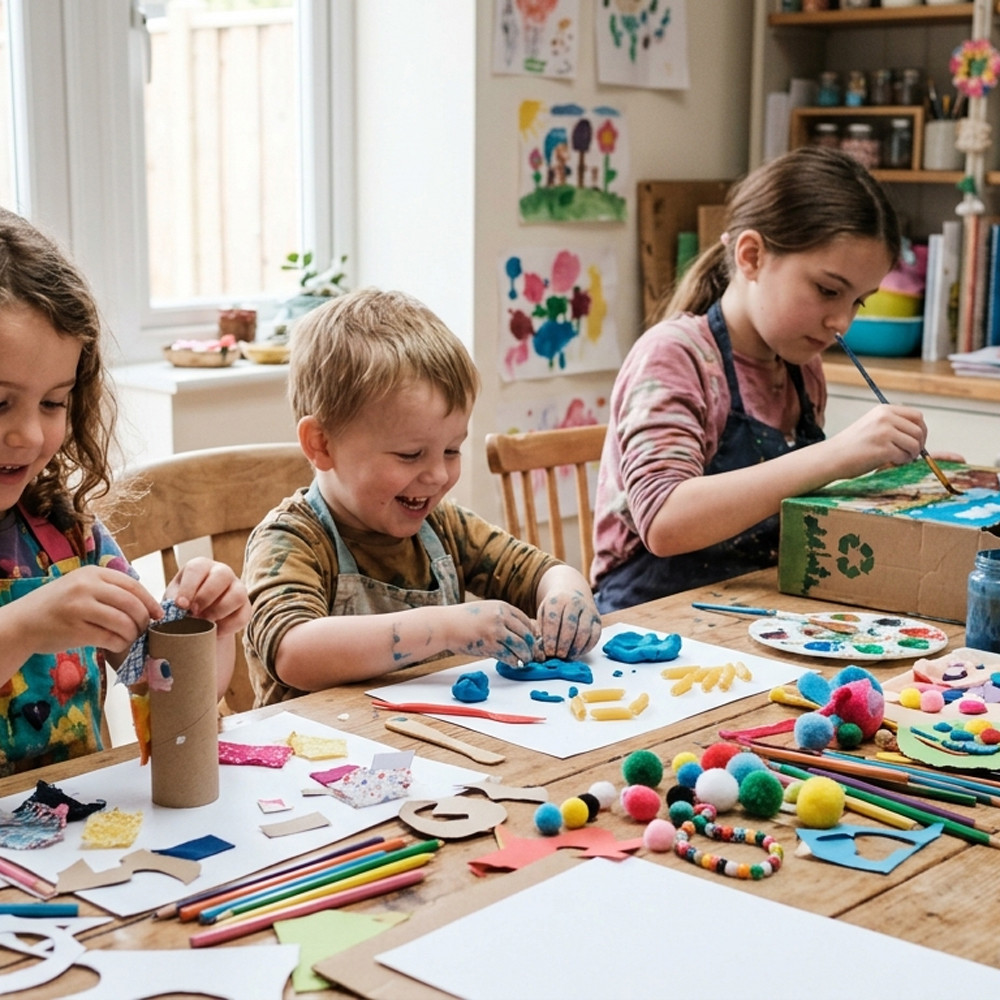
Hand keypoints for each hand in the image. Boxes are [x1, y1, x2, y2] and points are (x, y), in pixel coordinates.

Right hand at [7, 565, 160, 655]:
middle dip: (144, 619)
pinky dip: (121, 644)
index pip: (132, 585)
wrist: (22, 623)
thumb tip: (145, 602)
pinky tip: (119, 645)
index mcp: (92, 573)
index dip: (150, 601)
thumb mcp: (80, 586)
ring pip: (123, 622)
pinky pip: (110, 638)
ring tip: (131, 638)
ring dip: (133, 634)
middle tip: (145, 629)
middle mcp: (86, 587)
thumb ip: (108, 589)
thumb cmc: (57, 606)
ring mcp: (80, 608)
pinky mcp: (75, 630)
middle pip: (131, 603)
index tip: (158, 614)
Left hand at [164, 557, 249, 638]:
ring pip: (237, 595)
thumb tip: (171, 612)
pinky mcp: (245, 607)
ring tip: (205, 623)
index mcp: (201, 566)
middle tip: (194, 613)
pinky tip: (215, 631)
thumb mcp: (172, 602)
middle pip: (222, 575)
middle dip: (206, 596)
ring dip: (219, 611)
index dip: (189, 587)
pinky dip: (228, 627)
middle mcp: (222, 572)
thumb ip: (170, 605)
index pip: (197, 568)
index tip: (181, 605)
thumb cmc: (182, 607)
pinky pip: (242, 616)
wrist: (196, 623)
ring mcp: (237, 588)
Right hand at [447, 601, 538, 668]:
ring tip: (525, 661)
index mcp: (502, 607)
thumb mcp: (486, 610)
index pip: (526, 621)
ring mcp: (495, 630)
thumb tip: (519, 630)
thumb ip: (502, 617)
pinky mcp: (488, 645)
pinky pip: (508, 655)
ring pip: (520, 646)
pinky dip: (513, 661)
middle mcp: (501, 617)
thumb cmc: (463, 619)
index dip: (532, 633)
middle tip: (533, 654)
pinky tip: (513, 664)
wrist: (444, 625)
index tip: (533, 642)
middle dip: (532, 646)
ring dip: (525, 656)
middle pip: (526, 634)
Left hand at [536, 589, 602, 659]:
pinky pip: (594, 636)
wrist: (573, 593)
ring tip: (566, 656)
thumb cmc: (554, 608)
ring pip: (584, 632)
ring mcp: (588, 611)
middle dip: (563, 645)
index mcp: (558, 600)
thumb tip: (540, 649)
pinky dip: (585, 648)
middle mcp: (575, 603)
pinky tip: (576, 653)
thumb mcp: (543, 613)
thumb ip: (540, 629)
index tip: (548, 651)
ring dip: (575, 648)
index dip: (550, 639)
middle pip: (570, 626)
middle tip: (557, 656)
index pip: (553, 621)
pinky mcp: (598, 620)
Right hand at [827, 403, 926, 478]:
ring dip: (910, 455)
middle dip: (919, 444)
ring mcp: (884, 432)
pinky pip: (904, 456)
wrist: (831, 457)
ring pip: (915, 444)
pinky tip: (890, 462)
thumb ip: (893, 424)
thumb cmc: (851, 446)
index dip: (921, 430)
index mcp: (883, 410)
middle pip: (919, 430)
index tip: (916, 441)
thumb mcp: (872, 425)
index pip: (917, 416)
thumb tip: (919, 435)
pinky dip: (901, 462)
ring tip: (898, 459)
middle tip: (911, 454)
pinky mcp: (883, 448)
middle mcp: (885, 418)